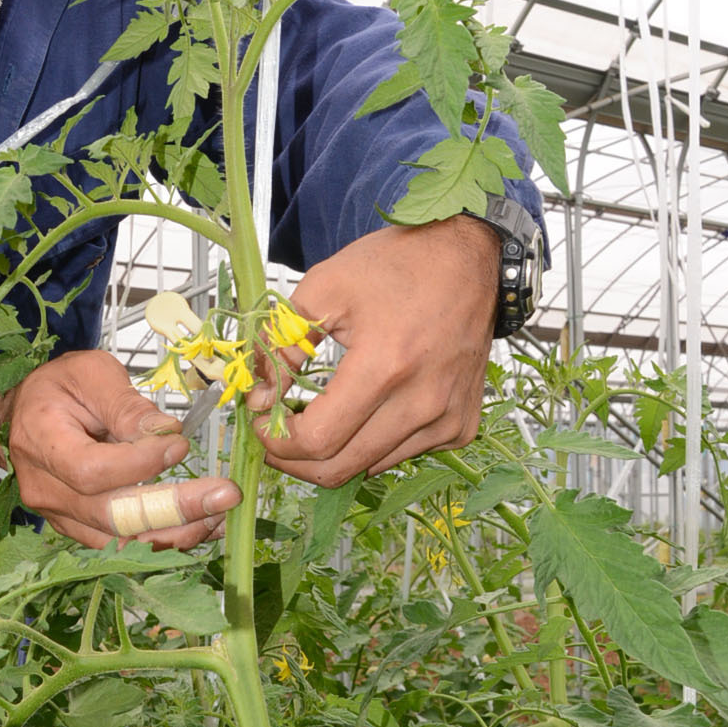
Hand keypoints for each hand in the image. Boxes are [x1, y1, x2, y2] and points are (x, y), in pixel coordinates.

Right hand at [0, 351, 241, 549]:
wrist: (32, 409)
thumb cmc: (61, 385)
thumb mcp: (92, 373)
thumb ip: (125, 403)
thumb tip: (165, 432)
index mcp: (42, 443)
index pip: (91, 471)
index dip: (139, 465)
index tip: (180, 446)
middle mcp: (46, 490)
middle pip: (111, 515)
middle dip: (174, 509)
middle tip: (225, 496)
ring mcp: (60, 516)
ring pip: (119, 539)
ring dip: (176, 531)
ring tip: (221, 514)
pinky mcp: (78, 528)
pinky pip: (120, 544)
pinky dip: (163, 538)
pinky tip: (200, 524)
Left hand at [251, 216, 498, 486]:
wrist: (468, 258)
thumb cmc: (397, 266)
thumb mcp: (324, 288)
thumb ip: (282, 343)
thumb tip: (259, 395)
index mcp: (386, 367)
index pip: (319, 439)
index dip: (278, 441)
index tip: (262, 423)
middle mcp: (423, 403)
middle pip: (340, 467)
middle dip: (295, 460)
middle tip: (276, 434)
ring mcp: (447, 419)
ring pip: (369, 467)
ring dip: (333, 454)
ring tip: (316, 418)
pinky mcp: (460, 426)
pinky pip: (402, 455)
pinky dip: (371, 445)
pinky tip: (364, 411)